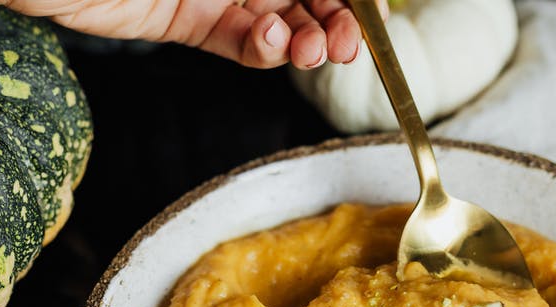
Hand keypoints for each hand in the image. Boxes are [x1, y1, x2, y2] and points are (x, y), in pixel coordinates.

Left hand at [0, 0, 384, 68]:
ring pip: (276, 15)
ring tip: (314, 51)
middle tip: (348, 44)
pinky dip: (261, 49)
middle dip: (333, 16)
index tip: (372, 14)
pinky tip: (273, 46)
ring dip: (304, 38)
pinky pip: (235, 38)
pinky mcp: (183, 17)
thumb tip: (289, 7)